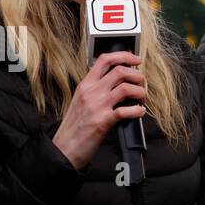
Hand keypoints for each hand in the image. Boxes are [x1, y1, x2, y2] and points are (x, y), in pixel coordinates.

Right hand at [52, 51, 145, 170]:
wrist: (63, 148)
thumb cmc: (74, 125)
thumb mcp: (80, 100)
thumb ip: (95, 87)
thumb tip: (117, 79)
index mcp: (85, 85)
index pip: (105, 60)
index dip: (124, 56)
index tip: (136, 60)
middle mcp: (91, 92)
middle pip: (120, 71)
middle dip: (137, 75)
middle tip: (141, 83)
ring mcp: (97, 106)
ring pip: (126, 88)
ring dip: (140, 92)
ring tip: (141, 99)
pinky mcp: (103, 121)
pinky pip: (127, 110)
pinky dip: (138, 110)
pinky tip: (139, 112)